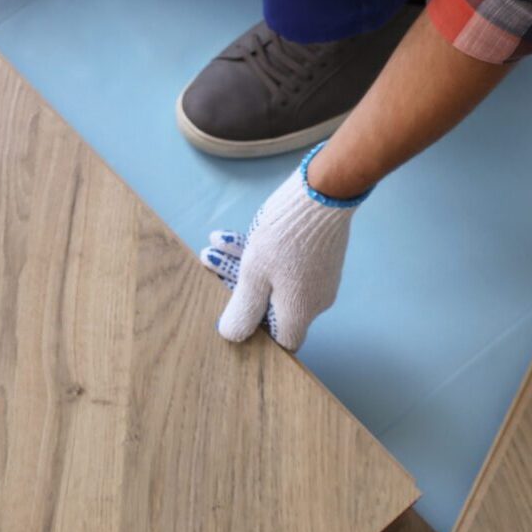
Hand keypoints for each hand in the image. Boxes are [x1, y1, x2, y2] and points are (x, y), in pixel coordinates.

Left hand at [199, 146, 368, 351]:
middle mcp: (314, 298)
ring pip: (272, 278)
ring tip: (213, 246)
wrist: (322, 191)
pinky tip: (227, 236)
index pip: (282, 340)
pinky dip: (257, 252)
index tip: (234, 312)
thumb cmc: (285, 236)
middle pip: (269, 304)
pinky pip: (283, 262)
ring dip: (240, 262)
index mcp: (300, 310)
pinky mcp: (317, 254)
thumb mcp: (254, 275)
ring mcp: (318, 275)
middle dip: (235, 283)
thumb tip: (232, 336)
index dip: (256, 331)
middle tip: (209, 261)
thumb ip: (243, 309)